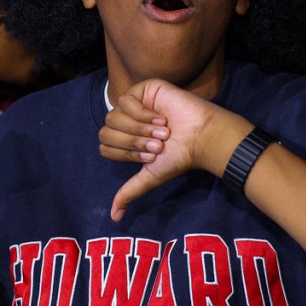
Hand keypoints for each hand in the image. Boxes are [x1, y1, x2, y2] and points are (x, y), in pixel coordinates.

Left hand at [98, 79, 250, 219]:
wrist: (199, 137)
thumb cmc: (179, 156)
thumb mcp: (150, 176)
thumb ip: (130, 192)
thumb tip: (114, 218)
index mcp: (126, 139)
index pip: (105, 147)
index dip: (127, 154)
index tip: (152, 155)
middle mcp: (127, 121)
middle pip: (107, 131)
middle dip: (133, 142)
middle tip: (159, 144)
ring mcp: (134, 103)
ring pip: (114, 116)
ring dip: (140, 129)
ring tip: (163, 132)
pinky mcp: (144, 88)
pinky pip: (127, 100)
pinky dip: (142, 113)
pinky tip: (160, 118)